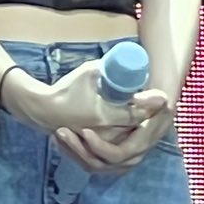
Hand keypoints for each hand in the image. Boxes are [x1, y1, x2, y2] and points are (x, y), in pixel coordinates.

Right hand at [5, 59, 167, 135]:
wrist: (42, 110)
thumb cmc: (65, 90)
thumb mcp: (88, 72)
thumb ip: (107, 67)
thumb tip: (124, 59)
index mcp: (105, 115)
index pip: (137, 115)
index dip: (151, 106)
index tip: (162, 96)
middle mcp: (105, 131)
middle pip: (137, 127)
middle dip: (150, 117)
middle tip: (161, 103)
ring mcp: (100, 139)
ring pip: (128, 136)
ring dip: (140, 126)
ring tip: (152, 114)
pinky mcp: (96, 143)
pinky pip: (118, 141)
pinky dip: (128, 133)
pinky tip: (135, 125)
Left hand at [54, 106, 174, 177]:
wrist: (152, 114)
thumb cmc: (153, 106)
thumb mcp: (155, 100)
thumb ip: (151, 100)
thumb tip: (150, 98)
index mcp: (140, 145)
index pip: (117, 154)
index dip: (99, 146)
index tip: (84, 131)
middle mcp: (130, 159)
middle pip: (99, 163)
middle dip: (78, 149)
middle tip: (62, 131)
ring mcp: (118, 163)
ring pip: (90, 164)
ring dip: (72, 150)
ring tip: (58, 133)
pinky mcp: (108, 162)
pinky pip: (87, 162)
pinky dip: (73, 152)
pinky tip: (60, 140)